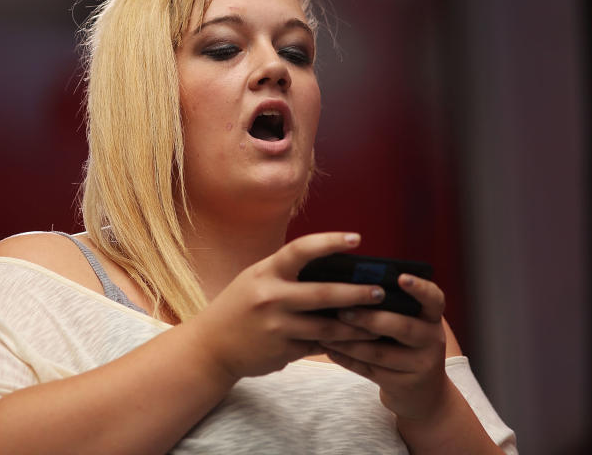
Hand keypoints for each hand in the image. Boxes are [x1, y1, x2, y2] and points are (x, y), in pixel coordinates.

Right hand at [186, 232, 384, 379]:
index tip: (357, 239)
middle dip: (356, 293)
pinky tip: (355, 342)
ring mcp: (277, 327)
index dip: (330, 242)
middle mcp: (271, 297)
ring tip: (378, 322)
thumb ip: (288, 273)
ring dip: (356, 326)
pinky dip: (337, 344)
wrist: (211, 346)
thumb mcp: (257, 280)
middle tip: (380, 292)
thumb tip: (334, 269)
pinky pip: (317, 346)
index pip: (301, 250)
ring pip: (327, 327)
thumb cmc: (240, 306)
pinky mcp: (283, 351)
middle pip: (323, 294)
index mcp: (266, 272)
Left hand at [319, 274, 448, 421]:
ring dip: (349, 342)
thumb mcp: (411, 322)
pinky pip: (369, 371)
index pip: (434, 298)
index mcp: (433, 317)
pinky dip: (347, 359)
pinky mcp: (402, 385)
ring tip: (325, 332)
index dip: (420, 287)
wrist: (422, 392)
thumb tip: (352, 283)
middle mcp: (432, 339)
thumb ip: (392, 305)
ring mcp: (420, 365)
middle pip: (402, 326)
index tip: (402, 277)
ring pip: (380, 353)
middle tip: (342, 311)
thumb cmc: (406, 344)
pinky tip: (329, 349)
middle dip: (369, 318)